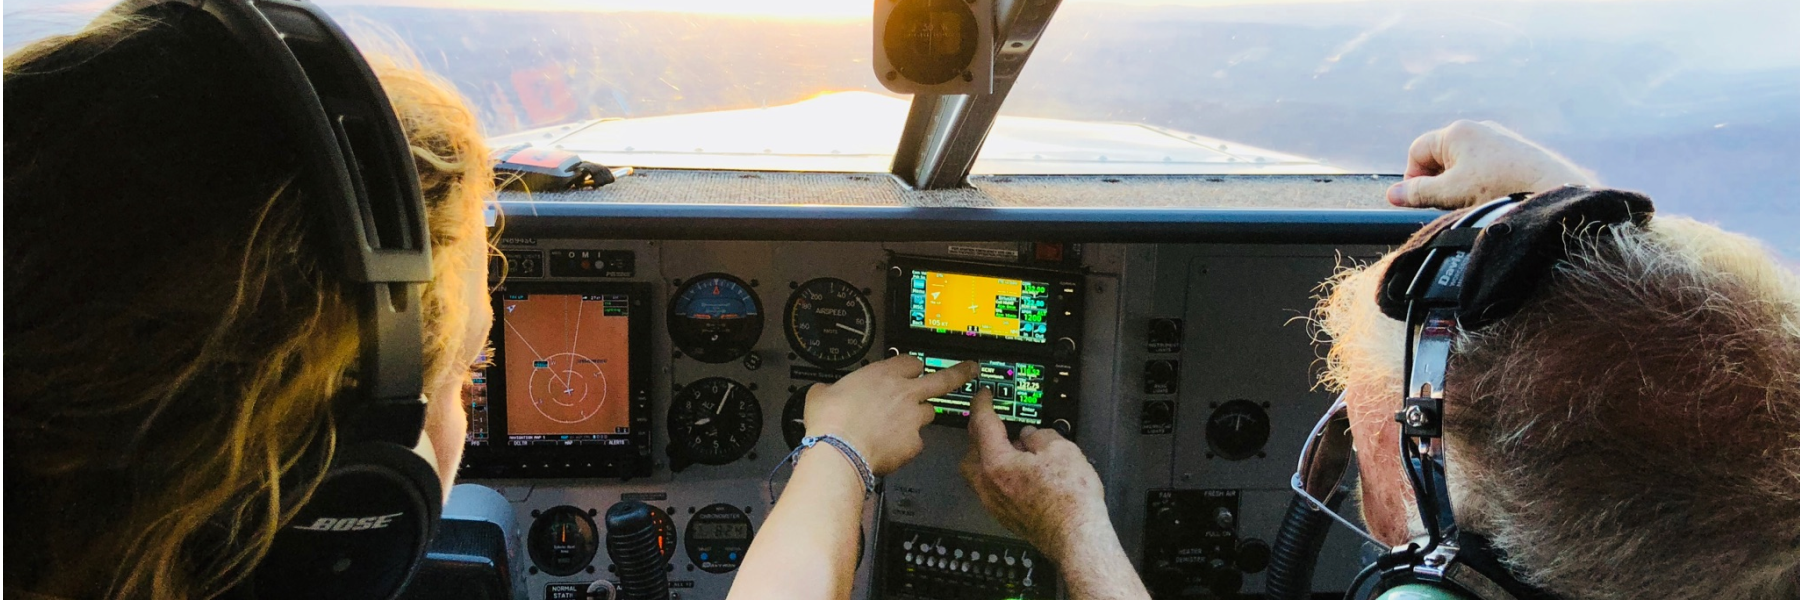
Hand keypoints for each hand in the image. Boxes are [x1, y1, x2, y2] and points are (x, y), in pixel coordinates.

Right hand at [803, 355, 977, 475]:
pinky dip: (906, 446)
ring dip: (920, 417)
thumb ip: (830, 389)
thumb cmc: (830, 422)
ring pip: (929, 413)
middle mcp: (905, 392)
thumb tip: (823, 392)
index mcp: (883, 373)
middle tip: (971, 370)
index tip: (910, 371)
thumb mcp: (821, 394)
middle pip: (943, 378)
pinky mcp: (914, 443)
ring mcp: (913, 418)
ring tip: (901, 427)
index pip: (911, 361)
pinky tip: (890, 450)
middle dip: (960, 373)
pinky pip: (916, 442)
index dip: (911, 367)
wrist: (839, 451)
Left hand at [960, 389, 1110, 563]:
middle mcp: (988, 485)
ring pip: (979, 472)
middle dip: (980, 432)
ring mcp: (995, 504)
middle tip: (994, 420)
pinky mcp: (1006, 517)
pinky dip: (999, 474)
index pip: (982, 424)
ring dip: (989, 455)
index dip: (983, 404)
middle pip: (971, 451)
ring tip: (1012, 447)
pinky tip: (1020, 472)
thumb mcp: (1061, 449)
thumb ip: (1040, 435)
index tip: (984, 395)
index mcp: (996, 463)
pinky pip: (992, 488)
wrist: (1077, 538)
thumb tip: (1032, 435)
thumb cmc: (1069, 499)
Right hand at [1388, 120, 1597, 208]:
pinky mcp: (1515, 150)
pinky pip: (1485, 164)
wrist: (1552, 187)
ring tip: (1472, 203)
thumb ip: (1418, 193)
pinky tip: (1493, 197)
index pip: (1417, 151)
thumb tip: (1392, 195)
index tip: (1420, 199)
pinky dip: (1481, 182)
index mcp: (1455, 132)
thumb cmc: (1499, 187)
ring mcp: (1498, 137)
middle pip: (1440, 155)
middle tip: (1447, 204)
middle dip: (1437, 181)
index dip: (1413, 177)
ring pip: (1463, 162)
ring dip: (1459, 184)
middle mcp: (1476, 128)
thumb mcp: (1450, 194)